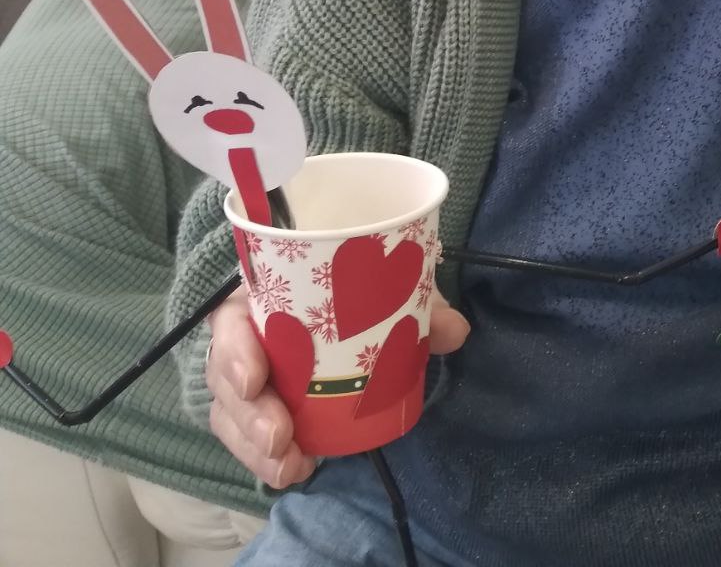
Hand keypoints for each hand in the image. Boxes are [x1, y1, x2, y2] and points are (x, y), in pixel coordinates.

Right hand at [206, 286, 470, 487]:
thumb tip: (455, 329)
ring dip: (255, 447)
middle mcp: (245, 338)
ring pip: (231, 416)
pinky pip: (248, 438)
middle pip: (225, 379)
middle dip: (249, 415)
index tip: (254, 381)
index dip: (234, 351)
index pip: (229, 321)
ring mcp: (245, 378)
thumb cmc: (353, 288)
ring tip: (290, 467)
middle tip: (281, 437)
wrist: (346, 302)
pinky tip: (293, 472)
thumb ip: (418, 304)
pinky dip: (268, 459)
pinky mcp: (256, 409)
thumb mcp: (383, 289)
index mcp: (263, 298)